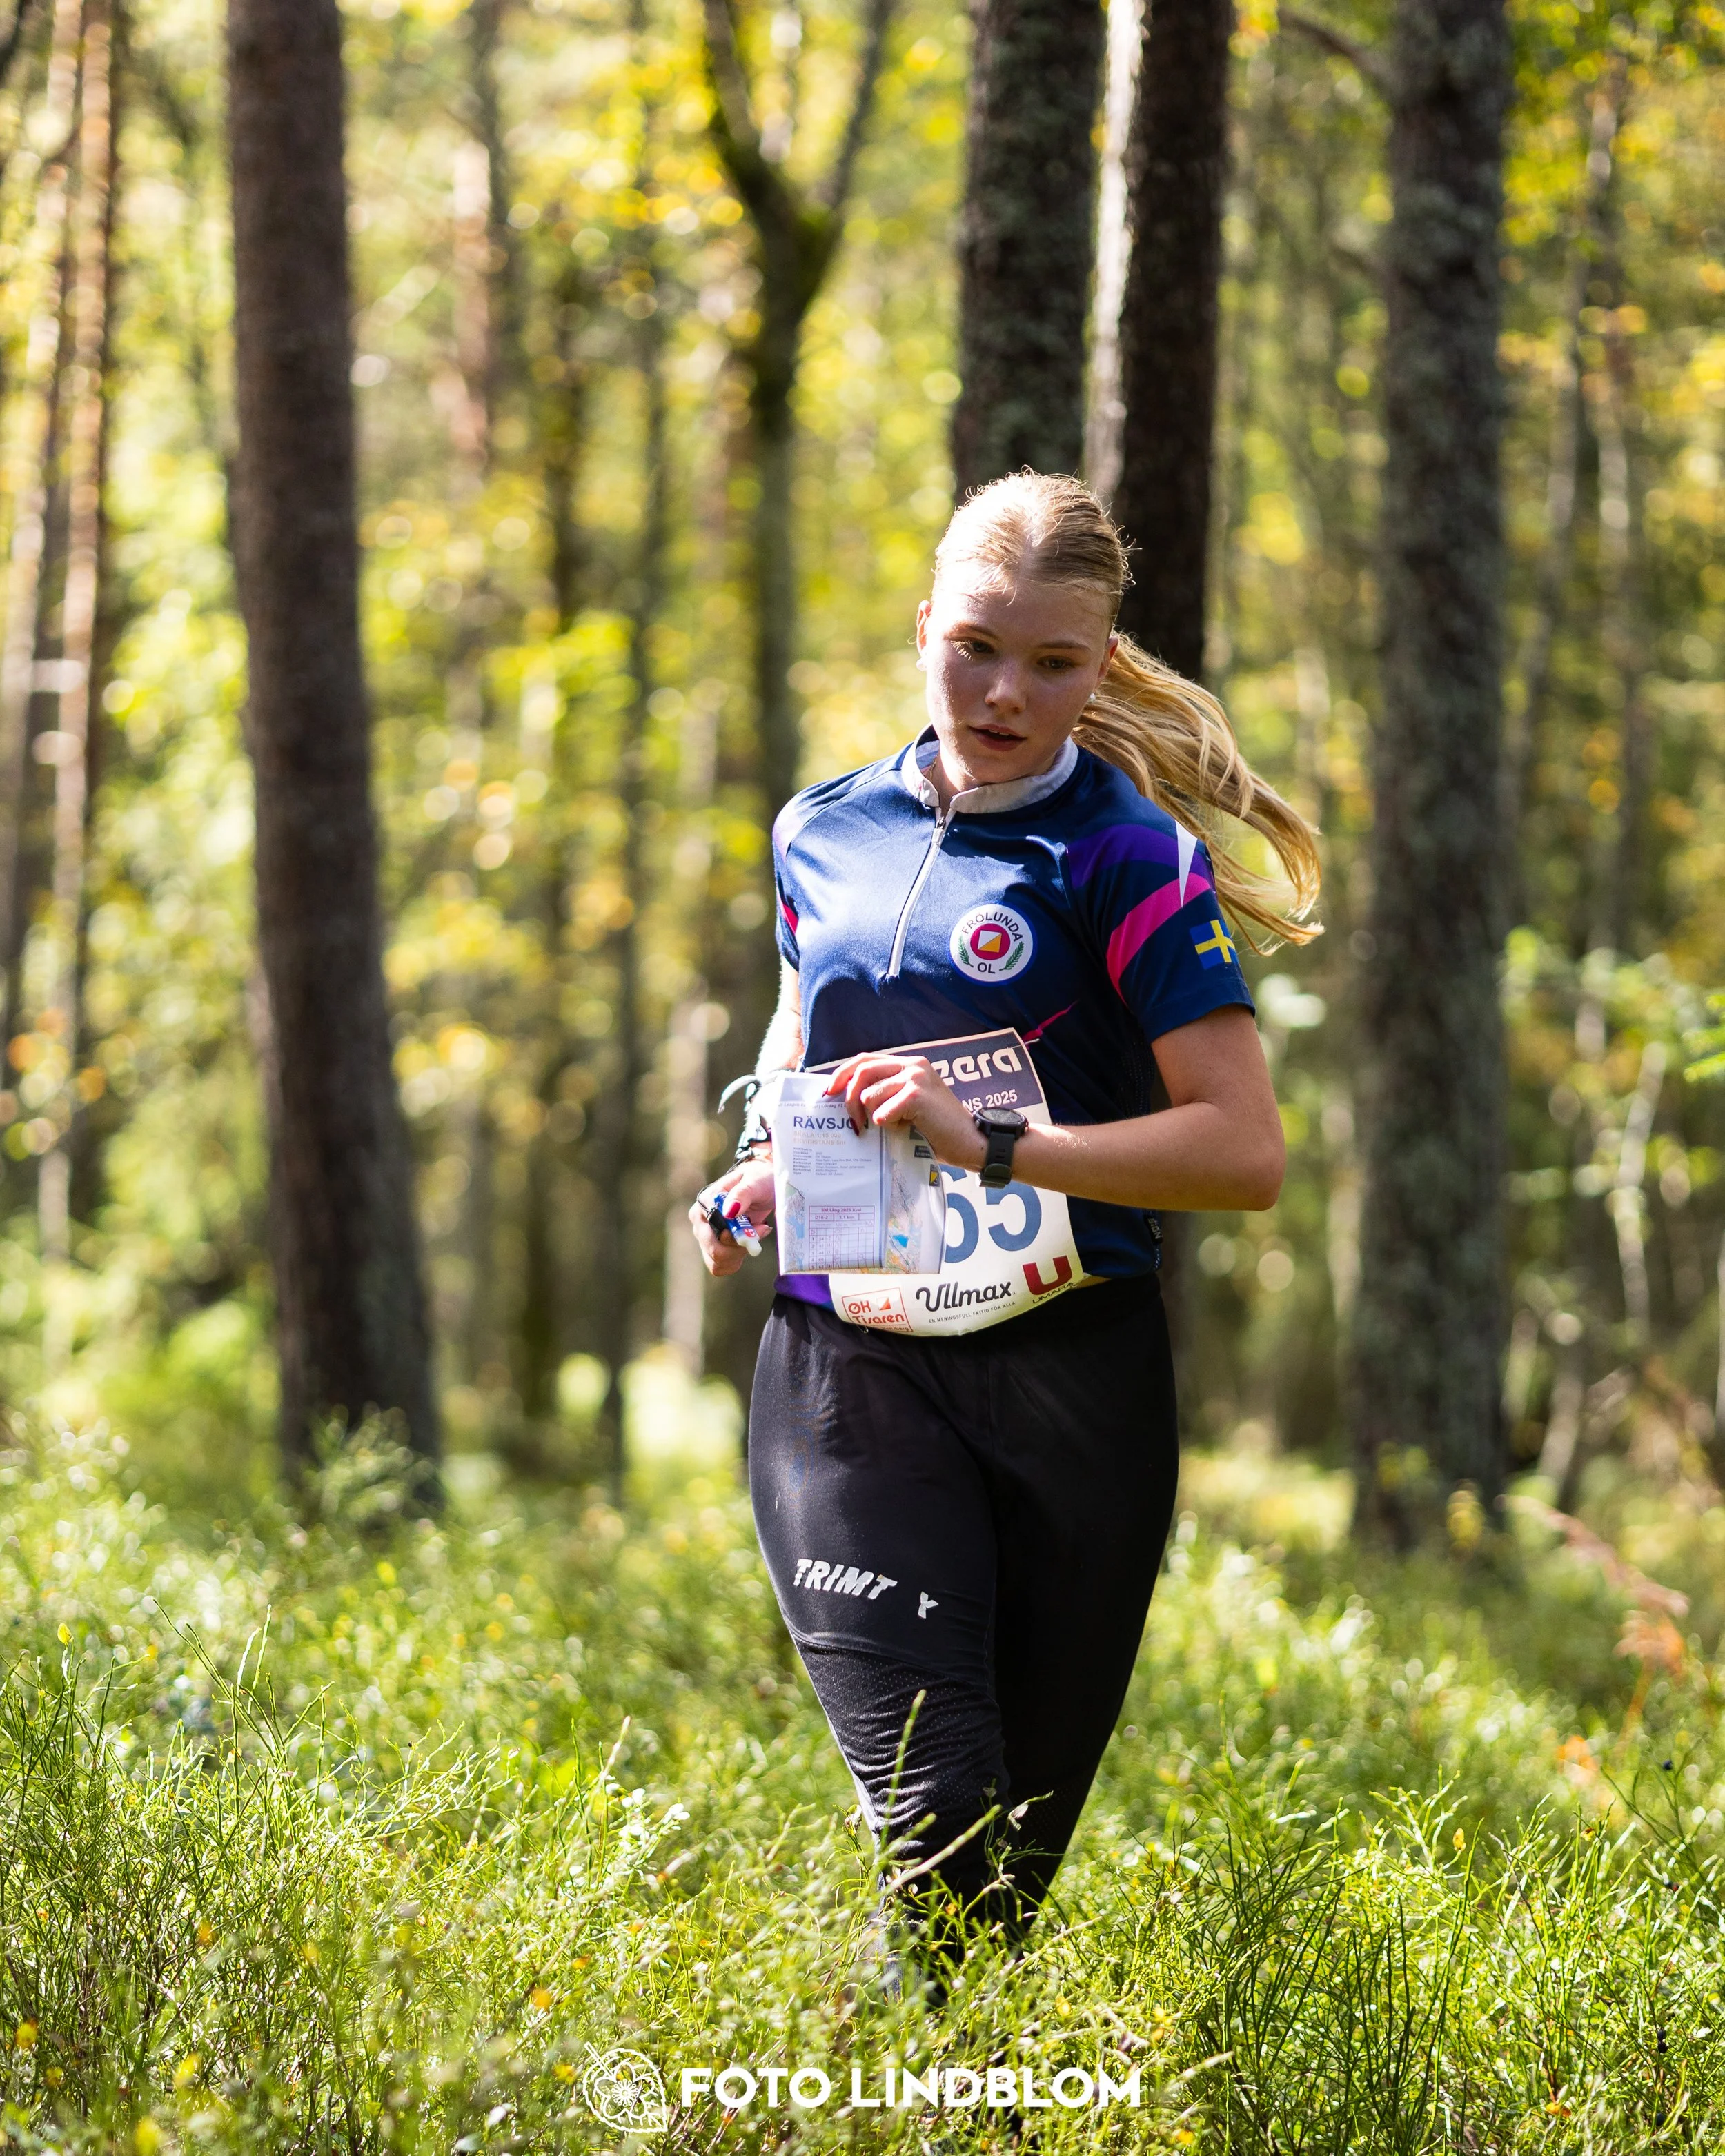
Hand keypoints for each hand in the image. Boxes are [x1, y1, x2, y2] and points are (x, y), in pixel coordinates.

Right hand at [688, 1156, 776, 1277]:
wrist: (764, 1186)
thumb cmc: (759, 1180)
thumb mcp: (756, 1182)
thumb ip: (742, 1194)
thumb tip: (729, 1211)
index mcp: (705, 1202)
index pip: (712, 1232)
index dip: (736, 1238)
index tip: (761, 1227)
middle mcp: (700, 1220)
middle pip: (714, 1251)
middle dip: (740, 1247)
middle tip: (761, 1231)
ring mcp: (705, 1235)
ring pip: (717, 1262)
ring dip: (739, 1254)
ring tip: (753, 1237)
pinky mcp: (713, 1246)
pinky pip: (720, 1266)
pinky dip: (736, 1260)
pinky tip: (747, 1245)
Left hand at [823, 1053, 986, 1171]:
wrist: (970, 1142)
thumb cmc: (937, 1130)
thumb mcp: (908, 1104)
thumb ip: (886, 1094)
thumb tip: (848, 1098)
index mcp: (910, 1064)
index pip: (866, 1059)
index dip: (843, 1073)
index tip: (830, 1092)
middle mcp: (913, 1065)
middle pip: (862, 1072)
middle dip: (850, 1100)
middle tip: (854, 1123)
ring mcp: (916, 1078)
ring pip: (870, 1095)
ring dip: (876, 1117)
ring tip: (896, 1127)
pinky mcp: (917, 1095)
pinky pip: (883, 1112)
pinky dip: (889, 1125)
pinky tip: (906, 1129)